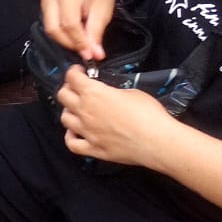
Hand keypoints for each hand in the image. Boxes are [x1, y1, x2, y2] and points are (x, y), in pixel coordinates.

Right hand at [40, 0, 116, 60]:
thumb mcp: (103, 12)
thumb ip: (96, 34)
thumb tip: (94, 55)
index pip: (69, 24)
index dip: (79, 43)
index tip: (90, 55)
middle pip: (54, 28)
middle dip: (69, 43)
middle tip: (85, 50)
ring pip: (49, 27)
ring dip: (65, 39)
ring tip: (81, 39)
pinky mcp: (42, 0)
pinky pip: (49, 22)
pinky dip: (61, 32)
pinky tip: (73, 31)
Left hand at [57, 67, 174, 168]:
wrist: (159, 141)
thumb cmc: (149, 114)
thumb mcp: (131, 92)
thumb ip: (112, 91)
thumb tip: (108, 94)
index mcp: (93, 93)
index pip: (72, 77)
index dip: (73, 72)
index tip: (79, 72)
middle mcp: (85, 111)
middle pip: (62, 96)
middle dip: (68, 89)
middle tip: (77, 89)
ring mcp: (87, 132)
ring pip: (64, 118)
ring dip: (69, 111)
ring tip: (78, 110)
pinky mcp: (94, 149)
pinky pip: (72, 143)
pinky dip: (70, 137)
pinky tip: (76, 132)